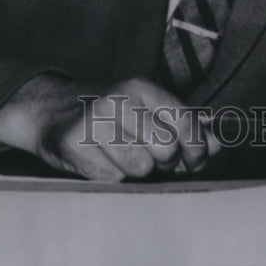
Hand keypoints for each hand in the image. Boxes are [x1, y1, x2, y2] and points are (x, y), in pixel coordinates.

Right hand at [0, 73, 219, 180]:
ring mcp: (94, 120)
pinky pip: (111, 178)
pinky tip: (99, 160)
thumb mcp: (144, 108)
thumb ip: (182, 126)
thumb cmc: (106, 112)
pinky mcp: (73, 144)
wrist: (48, 109)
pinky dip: (110, 176)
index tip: (194, 161)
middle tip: (149, 156)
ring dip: (135, 170)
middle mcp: (119, 99)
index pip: (185, 121)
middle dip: (162, 161)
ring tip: (120, 155)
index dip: (196, 148)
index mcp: (141, 87)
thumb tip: (217, 144)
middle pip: (165, 149)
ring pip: (139, 167)